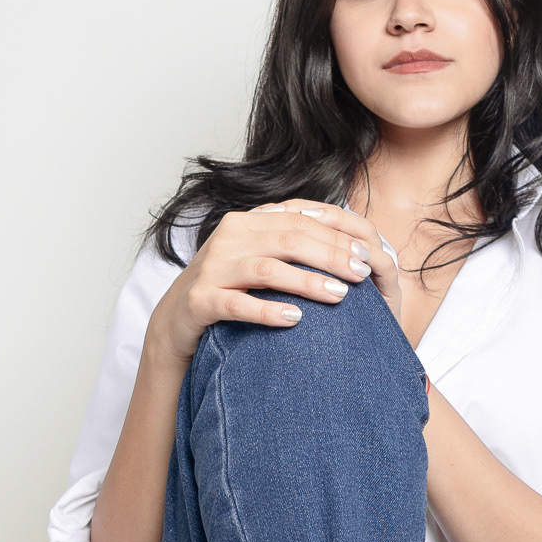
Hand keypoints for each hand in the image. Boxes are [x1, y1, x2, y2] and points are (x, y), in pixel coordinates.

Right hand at [150, 200, 401, 363]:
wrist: (176, 320)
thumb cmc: (226, 288)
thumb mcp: (255, 257)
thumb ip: (285, 243)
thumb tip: (341, 238)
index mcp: (245, 223)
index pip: (298, 221)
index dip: (335, 236)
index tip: (366, 254)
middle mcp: (227, 239)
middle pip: (288, 241)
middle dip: (330, 256)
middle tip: (361, 274)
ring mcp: (211, 269)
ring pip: (267, 269)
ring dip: (307, 282)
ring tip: (338, 295)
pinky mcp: (199, 300)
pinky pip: (237, 304)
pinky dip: (267, 310)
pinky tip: (295, 319)